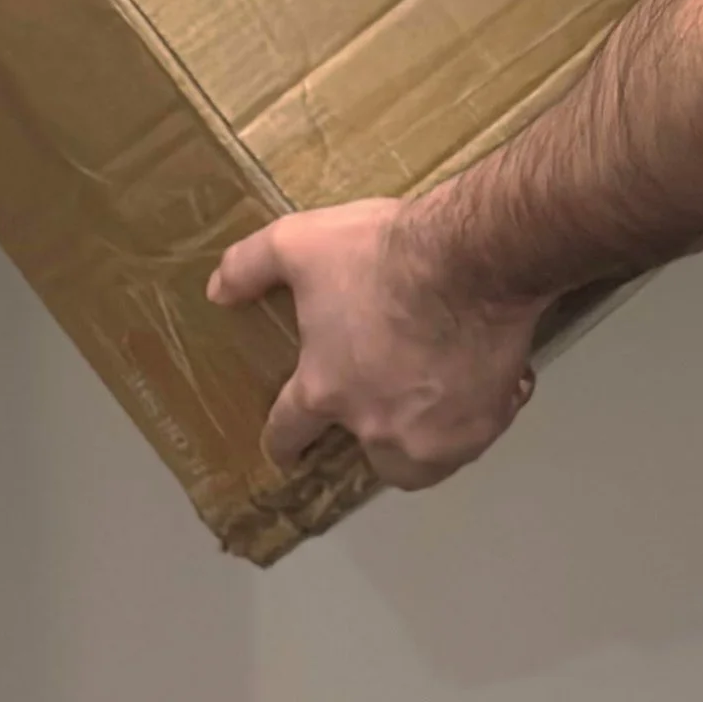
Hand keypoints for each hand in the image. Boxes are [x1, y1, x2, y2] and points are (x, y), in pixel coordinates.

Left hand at [206, 196, 544, 491]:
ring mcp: (434, 434)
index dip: (284, 441)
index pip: (290, 431)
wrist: (468, 258)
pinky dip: (478, 412)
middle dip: (372, 440)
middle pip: (370, 458)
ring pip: (425, 459)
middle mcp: (377, 426)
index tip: (287, 452)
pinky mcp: (485, 426)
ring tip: (434, 402)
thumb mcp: (298, 242)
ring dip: (425, 437)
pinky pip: (479, 431)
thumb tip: (216, 292)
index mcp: (325, 389)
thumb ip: (250, 266)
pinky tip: (486, 377)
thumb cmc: (379, 253)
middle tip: (384, 404)